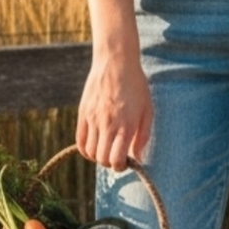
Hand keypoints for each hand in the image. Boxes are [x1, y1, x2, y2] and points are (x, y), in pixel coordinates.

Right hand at [76, 52, 152, 171]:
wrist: (116, 62)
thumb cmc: (136, 86)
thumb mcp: (147, 110)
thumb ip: (143, 136)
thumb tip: (137, 157)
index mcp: (126, 126)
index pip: (116, 160)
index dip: (121, 166)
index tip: (125, 161)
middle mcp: (108, 125)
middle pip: (102, 159)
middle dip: (110, 163)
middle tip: (116, 156)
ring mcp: (93, 119)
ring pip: (90, 152)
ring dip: (98, 156)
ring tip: (106, 149)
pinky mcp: (83, 113)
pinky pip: (80, 141)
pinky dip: (86, 149)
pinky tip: (94, 146)